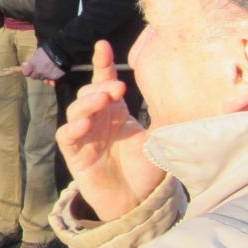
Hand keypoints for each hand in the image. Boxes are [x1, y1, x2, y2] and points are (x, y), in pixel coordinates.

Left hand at [21, 47, 65, 82]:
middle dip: (36, 73)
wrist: (61, 52)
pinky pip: (50, 79)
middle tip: (40, 69)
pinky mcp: (53, 78)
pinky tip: (53, 71)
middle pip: (34, 77)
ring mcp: (45, 75)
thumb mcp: (37, 52)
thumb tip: (25, 64)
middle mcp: (38, 71)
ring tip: (47, 69)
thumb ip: (31, 60)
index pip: (26, 73)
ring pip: (42, 78)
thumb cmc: (48, 50)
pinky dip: (50, 76)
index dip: (28, 71)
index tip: (30, 69)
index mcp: (32, 64)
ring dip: (43, 75)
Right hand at [55, 41, 163, 220]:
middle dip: (100, 86)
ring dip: (88, 102)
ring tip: (103, 101)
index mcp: (116, 112)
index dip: (103, 63)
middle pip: (89, 92)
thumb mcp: (158, 139)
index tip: (103, 45)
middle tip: (118, 88)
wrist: (138, 202)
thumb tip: (181, 96)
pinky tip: (85, 125)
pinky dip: (73, 128)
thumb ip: (161, 118)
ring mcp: (84, 136)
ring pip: (76, 110)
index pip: (105, 81)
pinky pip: (66, 136)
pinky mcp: (74, 155)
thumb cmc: (147, 170)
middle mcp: (98, 120)